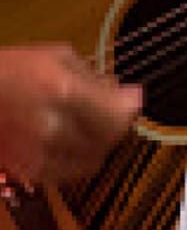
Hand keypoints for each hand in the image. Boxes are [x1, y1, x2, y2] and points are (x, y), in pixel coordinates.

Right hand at [0, 45, 140, 185]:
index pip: (119, 115)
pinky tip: (66, 141)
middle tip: (105, 110)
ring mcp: (40, 153)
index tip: (131, 99)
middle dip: (114, 124)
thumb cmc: (12, 70)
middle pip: (110, 139)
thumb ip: (98, 78)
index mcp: (63, 93)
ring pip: (94, 159)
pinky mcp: (29, 171)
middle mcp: (53, 128)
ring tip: (82, 124)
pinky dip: (76, 159)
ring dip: (97, 143)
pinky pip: (70, 173)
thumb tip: (128, 96)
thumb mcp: (58, 57)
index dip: (130, 108)